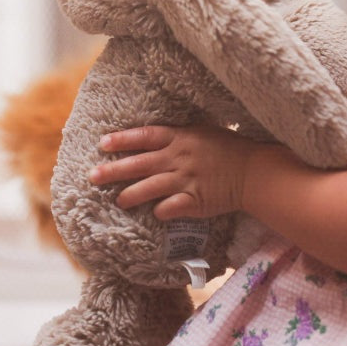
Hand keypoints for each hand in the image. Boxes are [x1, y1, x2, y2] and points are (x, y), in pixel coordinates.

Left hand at [89, 124, 262, 220]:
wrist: (253, 171)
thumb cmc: (230, 148)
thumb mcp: (204, 132)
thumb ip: (181, 136)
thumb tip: (157, 138)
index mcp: (182, 138)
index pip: (146, 136)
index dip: (123, 140)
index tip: (103, 144)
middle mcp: (179, 158)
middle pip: (139, 164)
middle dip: (113, 170)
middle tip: (93, 176)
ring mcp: (186, 180)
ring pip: (149, 188)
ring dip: (130, 195)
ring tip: (119, 200)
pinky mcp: (193, 201)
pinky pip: (169, 208)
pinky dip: (160, 211)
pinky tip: (155, 212)